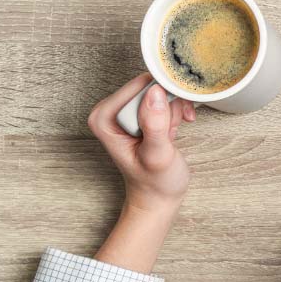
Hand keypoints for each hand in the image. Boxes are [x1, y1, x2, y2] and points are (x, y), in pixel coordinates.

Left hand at [88, 73, 196, 216]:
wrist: (158, 196)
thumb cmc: (155, 182)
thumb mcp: (157, 156)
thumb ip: (155, 125)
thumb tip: (155, 93)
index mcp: (104, 117)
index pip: (138, 86)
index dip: (161, 98)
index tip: (172, 117)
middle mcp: (111, 110)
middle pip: (149, 85)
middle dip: (168, 106)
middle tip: (170, 131)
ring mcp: (126, 111)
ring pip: (160, 90)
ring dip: (174, 110)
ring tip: (170, 134)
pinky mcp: (139, 113)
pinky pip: (163, 97)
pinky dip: (176, 111)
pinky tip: (175, 129)